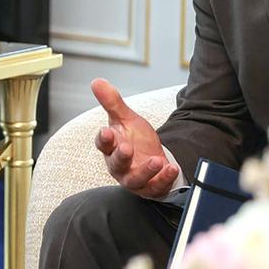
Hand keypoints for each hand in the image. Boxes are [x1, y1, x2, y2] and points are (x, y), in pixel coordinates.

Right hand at [91, 78, 178, 198]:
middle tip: (126, 148)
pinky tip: (171, 168)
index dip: (104, 139)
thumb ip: (112, 102)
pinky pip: (156, 187)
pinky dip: (164, 179)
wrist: (153, 159)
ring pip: (135, 179)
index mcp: (111, 148)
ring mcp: (134, 179)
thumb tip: (96, 81)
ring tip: (156, 160)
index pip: (103, 144)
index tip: (106, 132)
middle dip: (121, 157)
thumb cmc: (135, 139)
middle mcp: (119, 166)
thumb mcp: (126, 119)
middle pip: (116, 164)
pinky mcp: (150, 187)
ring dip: (145, 171)